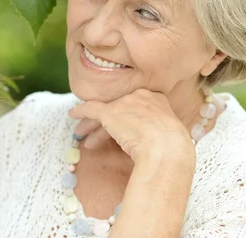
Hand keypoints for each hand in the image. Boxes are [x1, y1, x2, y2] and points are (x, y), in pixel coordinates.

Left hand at [68, 89, 193, 163]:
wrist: (167, 149)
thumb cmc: (173, 148)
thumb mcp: (169, 134)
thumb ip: (158, 130)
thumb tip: (148, 140)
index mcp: (156, 99)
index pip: (134, 107)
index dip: (124, 117)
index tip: (119, 127)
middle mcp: (139, 96)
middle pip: (117, 108)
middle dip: (105, 121)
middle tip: (95, 130)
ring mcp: (124, 103)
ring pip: (103, 111)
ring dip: (91, 124)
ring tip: (80, 133)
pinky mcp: (109, 112)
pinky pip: (90, 108)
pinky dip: (80, 112)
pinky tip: (72, 115)